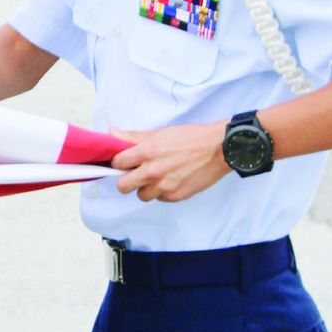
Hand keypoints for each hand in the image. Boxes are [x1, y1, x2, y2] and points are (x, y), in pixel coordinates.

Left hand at [109, 122, 228, 202]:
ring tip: (157, 177)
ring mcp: (164, 186)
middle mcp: (153, 171)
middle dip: (127, 180)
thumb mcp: (160, 133)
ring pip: (141, 195)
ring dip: (145, 188)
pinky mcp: (176, 196)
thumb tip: (111, 133)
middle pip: (123, 186)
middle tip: (135, 173)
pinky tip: (171, 180)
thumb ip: (133, 136)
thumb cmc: (191, 137)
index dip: (119, 162)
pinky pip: (160, 199)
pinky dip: (162, 192)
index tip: (125, 161)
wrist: (219, 149)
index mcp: (146, 152)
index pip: (117, 163)